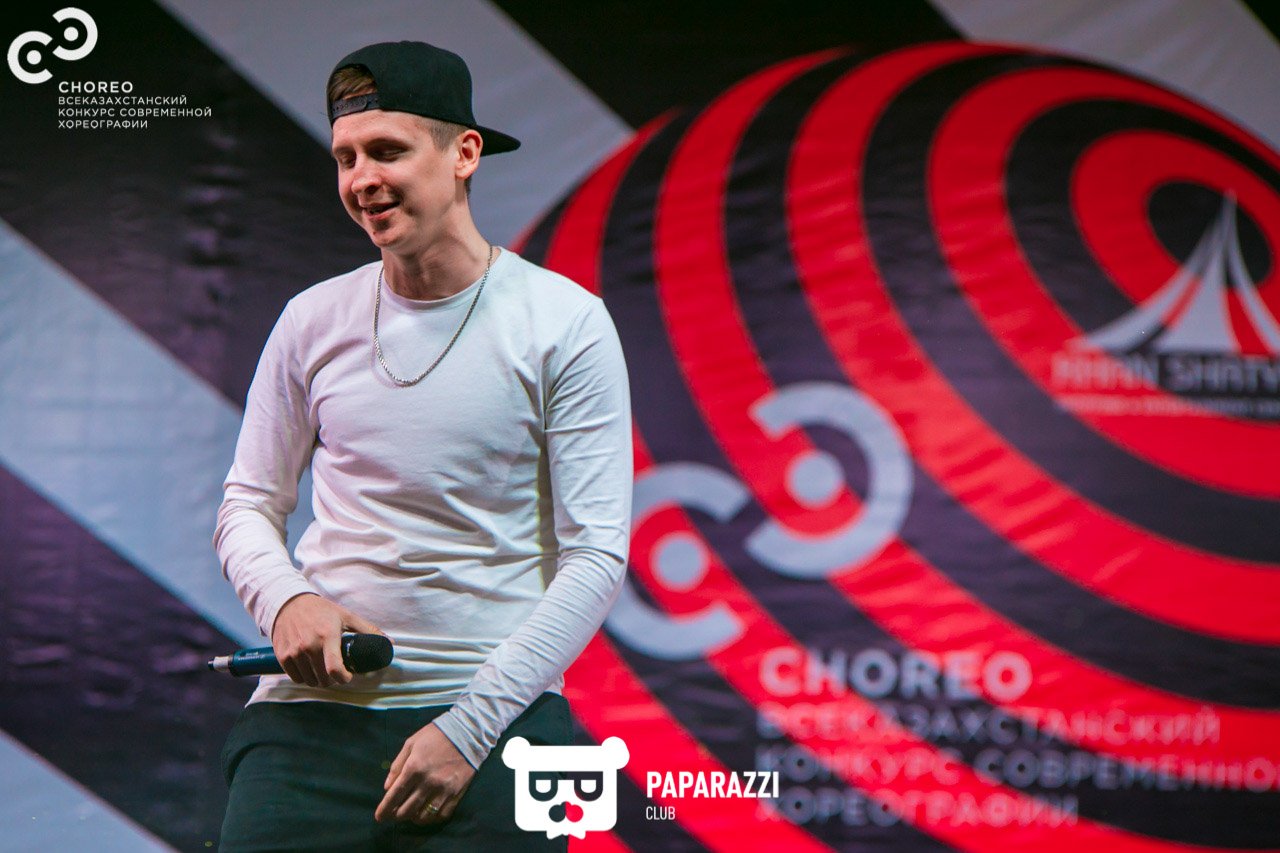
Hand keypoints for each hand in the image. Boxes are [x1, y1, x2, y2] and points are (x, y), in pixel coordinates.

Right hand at [270, 593, 384, 686]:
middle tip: (336, 671)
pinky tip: (309, 667)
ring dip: (318, 679)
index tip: (348, 676)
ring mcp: (294, 652)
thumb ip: (367, 630)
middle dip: (333, 679)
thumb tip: (390, 642)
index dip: (344, 678)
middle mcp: (309, 645)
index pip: (334, 669)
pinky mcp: (282, 656)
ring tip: (323, 669)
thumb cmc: (321, 610)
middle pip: (323, 679)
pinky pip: (296, 678)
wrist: (289, 603)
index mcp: (327, 636)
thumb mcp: (346, 616)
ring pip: (309, 681)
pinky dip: (304, 677)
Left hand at [376, 723, 475, 824]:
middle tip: (393, 814)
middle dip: (395, 816)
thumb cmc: (436, 735)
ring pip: (423, 816)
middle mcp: (427, 782)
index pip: (395, 795)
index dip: (384, 809)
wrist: (468, 733)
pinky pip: (441, 815)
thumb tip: (387, 788)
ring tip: (410, 813)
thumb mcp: (411, 743)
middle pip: (407, 810)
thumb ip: (397, 766)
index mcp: (414, 768)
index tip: (379, 817)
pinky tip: (427, 814)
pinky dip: (431, 819)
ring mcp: (443, 790)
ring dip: (413, 818)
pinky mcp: (456, 794)